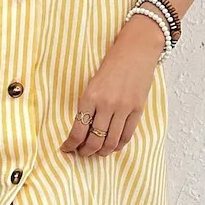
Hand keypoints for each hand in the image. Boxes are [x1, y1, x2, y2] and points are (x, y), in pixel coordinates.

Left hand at [60, 14, 164, 156]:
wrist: (135, 51)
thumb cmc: (111, 65)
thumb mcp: (92, 83)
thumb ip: (88, 104)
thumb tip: (82, 129)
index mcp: (89, 97)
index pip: (78, 130)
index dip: (71, 144)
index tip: (66, 149)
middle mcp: (106, 105)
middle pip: (94, 140)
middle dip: (85, 151)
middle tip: (81, 153)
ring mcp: (123, 108)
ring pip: (111, 142)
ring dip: (102, 152)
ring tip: (96, 152)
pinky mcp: (137, 110)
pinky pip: (127, 135)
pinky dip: (119, 145)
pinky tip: (113, 146)